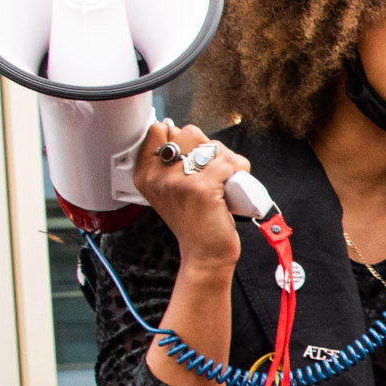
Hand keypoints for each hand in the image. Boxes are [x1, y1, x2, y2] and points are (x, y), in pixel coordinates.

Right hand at [132, 122, 248, 265]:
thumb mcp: (169, 191)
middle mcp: (157, 176)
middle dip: (208, 147)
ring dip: (226, 159)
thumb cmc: (193, 223)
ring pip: (212, 146)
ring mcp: (178, 181)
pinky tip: (235, 184)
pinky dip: (240, 170)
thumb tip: (188, 134)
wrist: (204, 255)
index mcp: (145, 174)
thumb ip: (171, 163)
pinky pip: (229, 162)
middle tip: (212, 170)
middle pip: (190, 133)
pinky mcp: (201, 188)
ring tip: (224, 179)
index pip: (159, 130)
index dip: (182, 137)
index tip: (192, 154)